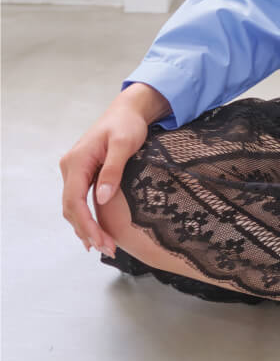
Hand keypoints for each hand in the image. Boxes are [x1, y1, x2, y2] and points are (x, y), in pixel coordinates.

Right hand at [59, 84, 166, 254]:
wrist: (127, 111)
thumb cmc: (127, 125)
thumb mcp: (124, 144)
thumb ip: (113, 170)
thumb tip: (102, 198)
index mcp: (77, 161)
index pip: (74, 200)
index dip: (86, 224)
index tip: (101, 241)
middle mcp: (71, 167)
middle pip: (71, 207)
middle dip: (87, 231)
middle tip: (109, 249)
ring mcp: (75, 171)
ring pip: (73, 206)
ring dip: (86, 228)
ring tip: (104, 246)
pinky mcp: (83, 174)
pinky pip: (79, 200)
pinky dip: (86, 218)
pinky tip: (96, 232)